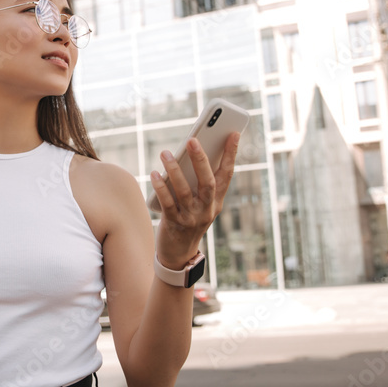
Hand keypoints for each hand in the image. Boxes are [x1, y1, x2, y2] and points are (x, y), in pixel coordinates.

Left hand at [150, 133, 239, 267]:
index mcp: (217, 201)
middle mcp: (207, 209)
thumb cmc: (189, 220)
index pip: (227, 174)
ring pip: (184, 191)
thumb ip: (198, 183)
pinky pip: (167, 202)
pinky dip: (161, 187)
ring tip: (165, 153)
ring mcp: (191, 217)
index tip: (233, 133)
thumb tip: (191, 154)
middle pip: (208, 182)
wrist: (179, 253)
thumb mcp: (200, 204)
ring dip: (174, 170)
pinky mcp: (174, 223)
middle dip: (201, 160)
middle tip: (192, 140)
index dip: (231, 154)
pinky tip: (154, 174)